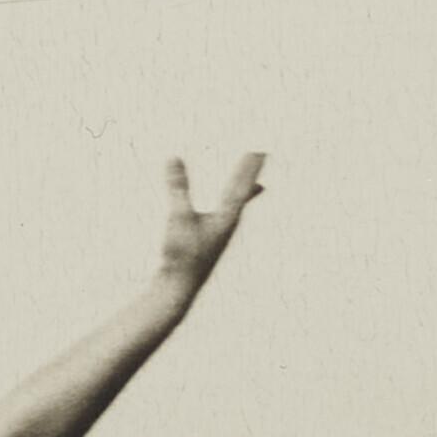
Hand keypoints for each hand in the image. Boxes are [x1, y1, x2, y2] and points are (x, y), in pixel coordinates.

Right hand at [161, 152, 266, 279]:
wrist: (177, 291)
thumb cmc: (181, 256)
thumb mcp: (179, 217)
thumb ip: (178, 187)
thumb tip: (173, 157)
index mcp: (226, 217)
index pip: (242, 184)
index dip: (251, 164)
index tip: (262, 145)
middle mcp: (227, 224)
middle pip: (244, 192)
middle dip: (252, 172)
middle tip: (263, 153)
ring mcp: (218, 234)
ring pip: (236, 207)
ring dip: (245, 191)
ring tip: (258, 184)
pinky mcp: (208, 241)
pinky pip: (224, 216)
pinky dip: (230, 207)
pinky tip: (227, 212)